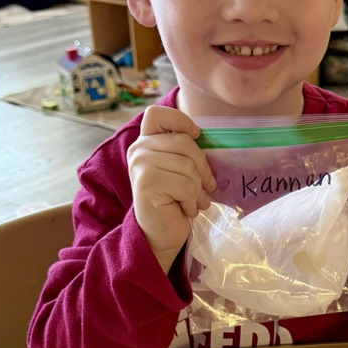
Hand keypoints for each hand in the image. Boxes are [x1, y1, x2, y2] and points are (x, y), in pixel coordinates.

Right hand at [127, 105, 216, 269]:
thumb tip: (210, 142)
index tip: (197, 136)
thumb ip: (185, 151)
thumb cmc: (174, 199)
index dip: (181, 121)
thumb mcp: (180, 169)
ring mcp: (140, 166)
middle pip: (185, 143)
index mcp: (145, 141)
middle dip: (202, 168)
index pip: (157, 114)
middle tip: (204, 187)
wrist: (161, 233)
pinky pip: (186, 186)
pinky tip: (184, 210)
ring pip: (188, 167)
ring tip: (192, 202)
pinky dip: (192, 202)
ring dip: (198, 190)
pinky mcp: (147, 184)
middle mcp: (138, 150)